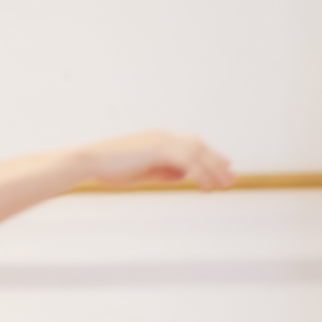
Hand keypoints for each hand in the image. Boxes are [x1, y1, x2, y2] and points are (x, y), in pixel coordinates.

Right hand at [82, 130, 234, 190]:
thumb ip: (164, 170)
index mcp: (159, 138)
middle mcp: (163, 135)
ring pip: (197, 152)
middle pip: (199, 146)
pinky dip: (200, 173)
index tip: (223, 168)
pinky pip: (187, 161)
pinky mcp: (158, 148)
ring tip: (223, 184)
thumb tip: (183, 174)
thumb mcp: (143, 170)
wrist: (90, 160)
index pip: (191, 145)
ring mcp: (161, 140)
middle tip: (230, 178)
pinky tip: (206, 186)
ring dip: (213, 169)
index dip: (209, 156)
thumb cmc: (111, 168)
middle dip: (216, 162)